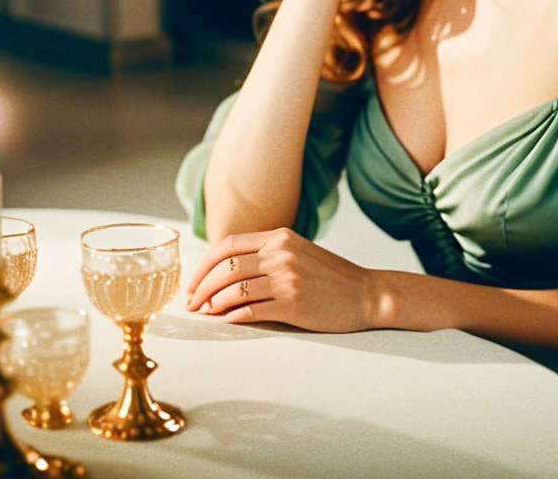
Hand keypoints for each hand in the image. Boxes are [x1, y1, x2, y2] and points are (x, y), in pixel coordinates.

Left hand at [184, 227, 378, 331]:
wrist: (366, 293)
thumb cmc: (330, 277)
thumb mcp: (298, 251)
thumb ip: (266, 254)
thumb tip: (223, 271)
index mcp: (280, 237)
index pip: (228, 245)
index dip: (204, 265)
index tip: (193, 282)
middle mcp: (281, 253)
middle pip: (225, 268)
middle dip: (201, 288)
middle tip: (192, 304)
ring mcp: (287, 278)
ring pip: (233, 290)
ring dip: (213, 304)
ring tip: (206, 314)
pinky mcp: (293, 303)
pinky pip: (250, 310)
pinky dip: (232, 317)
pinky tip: (227, 321)